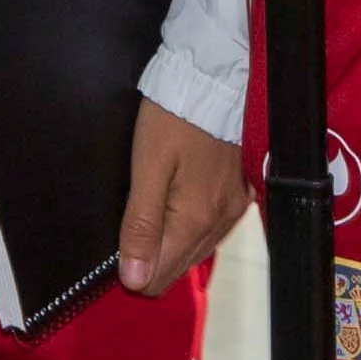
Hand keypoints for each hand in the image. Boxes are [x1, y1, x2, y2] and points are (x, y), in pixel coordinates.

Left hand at [115, 98, 248, 294]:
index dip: (131, 268)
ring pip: (194, 253)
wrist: (213, 79)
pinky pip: (211, 232)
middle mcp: (219, 224)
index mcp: (194, 222)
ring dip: (170, 243)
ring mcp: (233, 210)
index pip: (157, 278)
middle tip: (132, 219)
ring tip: (152, 208)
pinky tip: (176, 206)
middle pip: (176, 269)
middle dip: (150, 257)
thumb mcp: (146, 169)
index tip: (120, 239)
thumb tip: (133, 280)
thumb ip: (141, 226)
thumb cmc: (173, 119)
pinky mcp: (240, 195)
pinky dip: (189, 227)